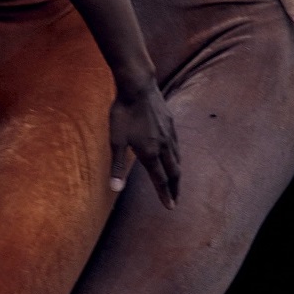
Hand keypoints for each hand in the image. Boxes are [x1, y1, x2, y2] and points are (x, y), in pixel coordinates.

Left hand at [108, 84, 180, 208]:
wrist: (137, 86)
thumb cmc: (123, 113)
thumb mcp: (116, 141)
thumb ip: (117, 166)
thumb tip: (115, 189)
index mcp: (150, 153)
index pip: (160, 180)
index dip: (165, 195)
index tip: (170, 207)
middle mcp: (164, 146)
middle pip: (174, 172)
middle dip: (175, 188)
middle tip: (176, 199)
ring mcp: (169, 134)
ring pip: (178, 158)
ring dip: (177, 173)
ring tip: (176, 180)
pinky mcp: (171, 123)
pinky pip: (177, 145)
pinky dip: (177, 156)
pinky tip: (174, 154)